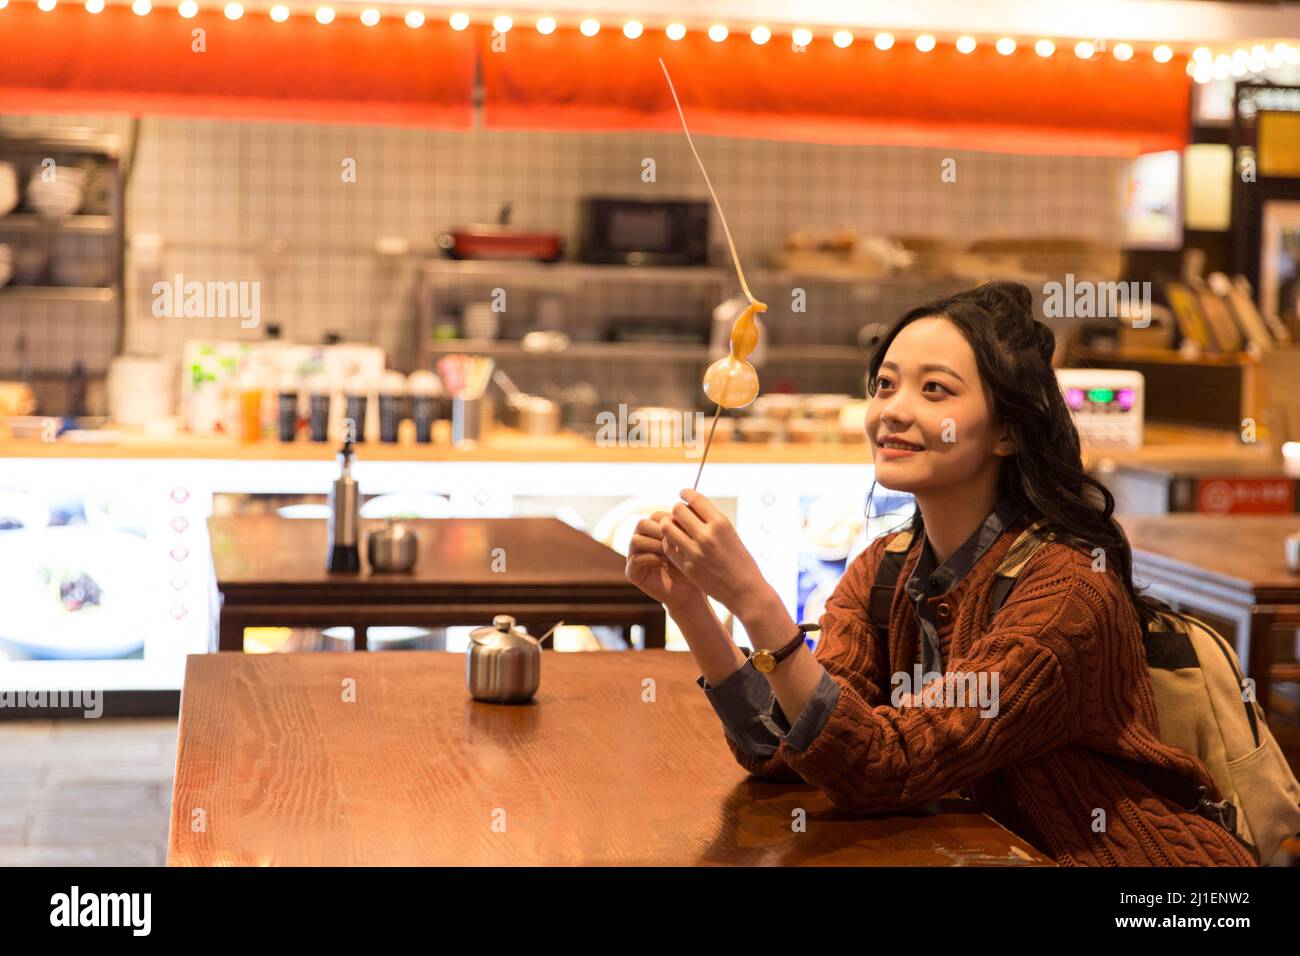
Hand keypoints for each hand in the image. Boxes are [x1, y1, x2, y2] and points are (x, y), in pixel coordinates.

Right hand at [625, 511, 704, 610]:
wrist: (689, 592)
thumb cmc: (692, 565)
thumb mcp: (690, 543)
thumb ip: (685, 526)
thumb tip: (689, 505)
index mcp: (654, 531)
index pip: (654, 516)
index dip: (668, 520)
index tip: (684, 529)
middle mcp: (641, 541)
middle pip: (642, 524)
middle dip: (659, 531)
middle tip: (674, 540)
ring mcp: (634, 556)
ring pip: (635, 539)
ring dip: (654, 544)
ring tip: (669, 552)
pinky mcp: (632, 572)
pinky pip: (635, 559)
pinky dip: (650, 557)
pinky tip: (665, 561)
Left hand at [659, 489, 767, 616]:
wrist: (745, 591)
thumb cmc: (740, 561)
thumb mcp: (731, 534)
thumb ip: (711, 521)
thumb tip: (691, 506)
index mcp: (721, 524)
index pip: (695, 499)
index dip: (686, 493)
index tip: (683, 493)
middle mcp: (707, 535)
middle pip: (678, 510)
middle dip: (677, 509)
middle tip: (679, 514)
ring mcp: (695, 552)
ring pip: (667, 527)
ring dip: (668, 524)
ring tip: (673, 527)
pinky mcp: (687, 567)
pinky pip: (668, 546)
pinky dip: (669, 541)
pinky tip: (675, 542)